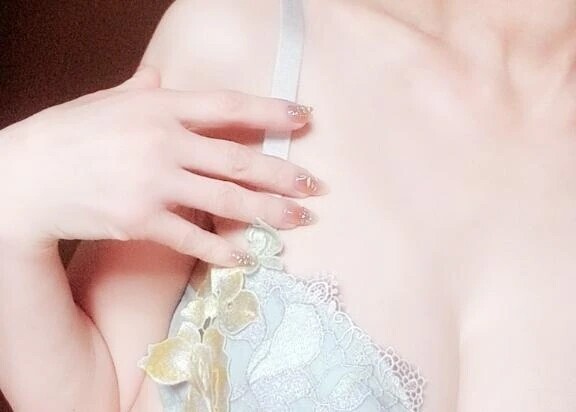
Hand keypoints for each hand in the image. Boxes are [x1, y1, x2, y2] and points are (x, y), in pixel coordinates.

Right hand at [0, 67, 325, 265]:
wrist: (26, 178)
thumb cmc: (68, 135)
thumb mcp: (106, 102)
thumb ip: (142, 89)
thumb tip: (160, 73)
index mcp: (159, 108)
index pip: (229, 106)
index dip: (271, 111)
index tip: (303, 117)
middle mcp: (163, 143)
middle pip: (239, 159)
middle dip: (282, 174)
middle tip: (314, 185)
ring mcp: (154, 184)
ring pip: (226, 201)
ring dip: (268, 212)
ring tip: (299, 220)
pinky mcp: (142, 221)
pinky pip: (193, 237)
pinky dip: (223, 250)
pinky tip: (247, 256)